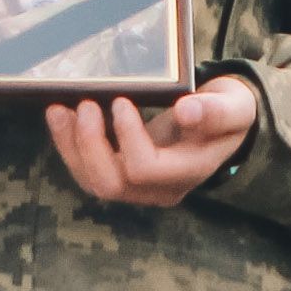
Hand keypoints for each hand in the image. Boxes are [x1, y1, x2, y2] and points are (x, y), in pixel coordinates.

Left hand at [47, 76, 260, 208]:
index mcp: (188, 172)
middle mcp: (161, 189)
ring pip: (93, 181)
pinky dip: (71, 146)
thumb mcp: (232, 106)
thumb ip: (215, 111)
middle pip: (111, 184)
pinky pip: (89, 171)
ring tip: (58, 110)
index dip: (127, 137)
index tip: (122, 101)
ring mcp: (140, 188)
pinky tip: (62, 118)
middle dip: (89, 146)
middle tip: (84, 106)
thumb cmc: (228, 112)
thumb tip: (187, 110)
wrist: (223, 124)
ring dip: (71, 147)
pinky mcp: (123, 177)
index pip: (146, 168)